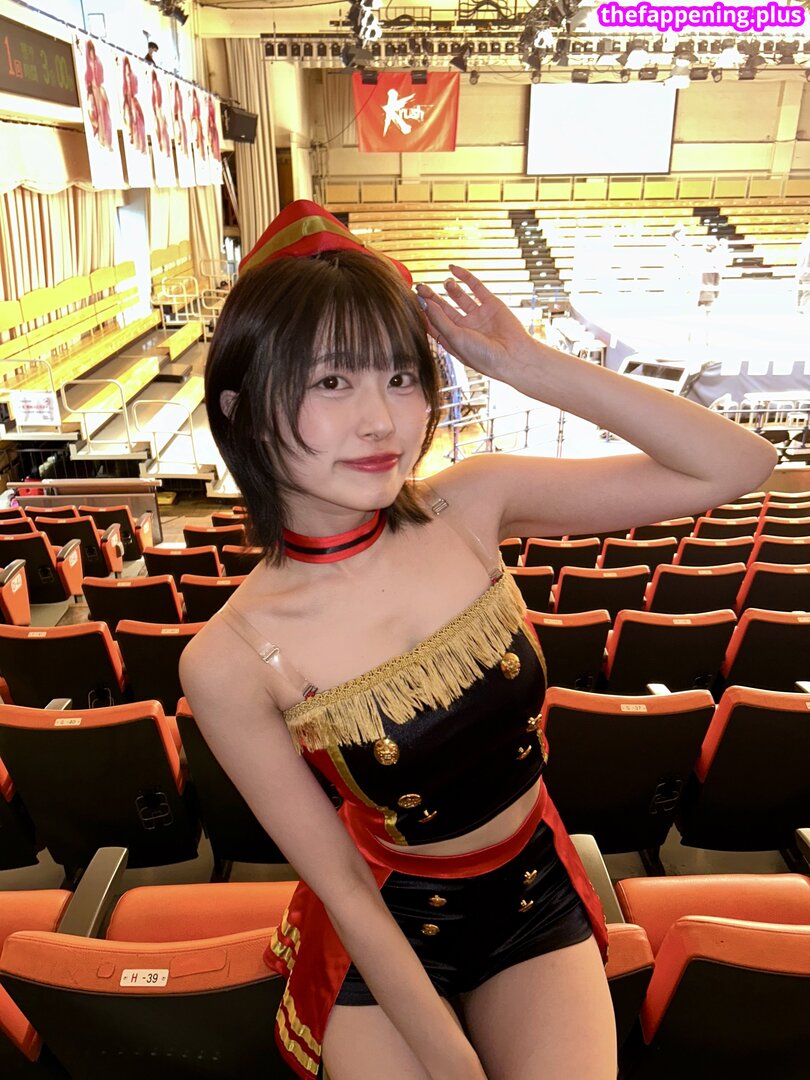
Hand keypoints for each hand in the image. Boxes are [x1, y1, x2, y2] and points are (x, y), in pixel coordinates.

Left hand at [416, 265, 530, 379]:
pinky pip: (476, 288)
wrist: (512, 356)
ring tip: (443, 282)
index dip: (423, 311)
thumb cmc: (482, 355)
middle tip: (421, 286)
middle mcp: (464, 327)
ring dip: (450, 288)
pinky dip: (465, 277)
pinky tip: (454, 269)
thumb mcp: (455, 338)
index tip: (413, 299)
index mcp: (453, 340)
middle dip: (432, 298)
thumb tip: (423, 302)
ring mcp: (478, 315)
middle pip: (443, 309)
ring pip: (459, 297)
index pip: (433, 323)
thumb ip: (439, 319)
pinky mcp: (491, 304)